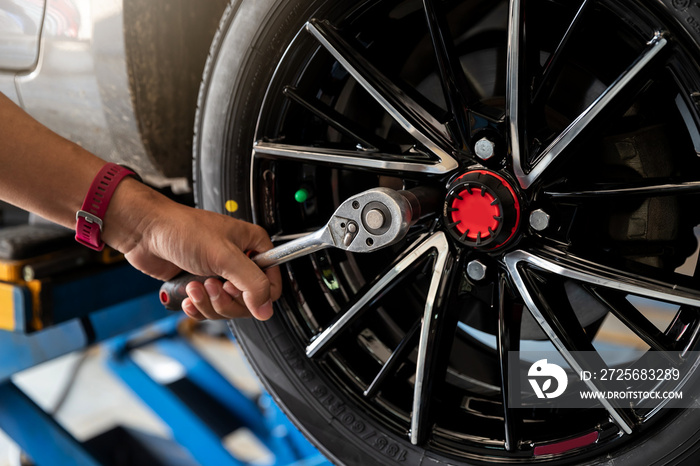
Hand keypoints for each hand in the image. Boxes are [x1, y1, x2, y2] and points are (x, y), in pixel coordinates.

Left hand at [103, 179, 281, 320]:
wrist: (146, 232)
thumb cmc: (181, 229)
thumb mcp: (224, 256)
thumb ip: (252, 283)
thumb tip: (266, 308)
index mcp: (253, 246)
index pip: (272, 283)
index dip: (256, 294)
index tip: (235, 288)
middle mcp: (239, 261)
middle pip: (249, 301)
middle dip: (226, 300)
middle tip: (212, 285)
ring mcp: (220, 274)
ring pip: (227, 307)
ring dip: (208, 303)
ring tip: (194, 286)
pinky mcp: (202, 284)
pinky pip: (209, 308)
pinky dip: (197, 306)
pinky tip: (188, 295)